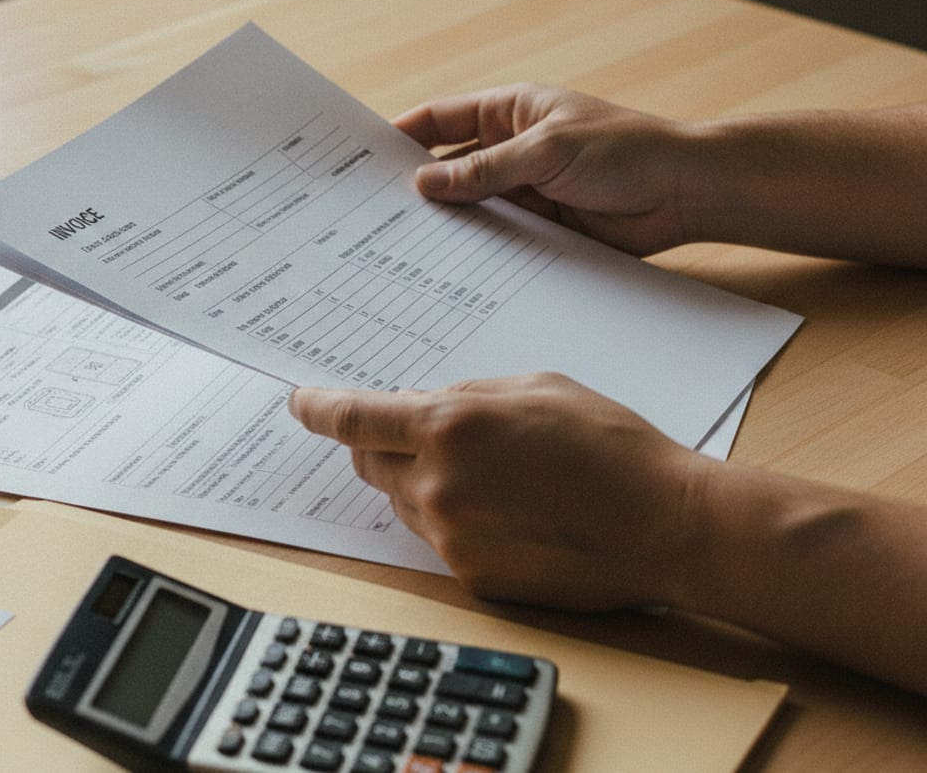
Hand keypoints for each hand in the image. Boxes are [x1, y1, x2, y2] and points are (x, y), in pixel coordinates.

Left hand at [288, 374, 710, 609]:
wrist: (664, 526)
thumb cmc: (610, 447)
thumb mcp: (537, 387)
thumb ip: (468, 396)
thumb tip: (425, 408)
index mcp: (450, 428)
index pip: (354, 419)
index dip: (318, 409)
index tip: (299, 404)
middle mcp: (437, 486)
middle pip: (369, 463)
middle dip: (380, 444)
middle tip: (417, 434)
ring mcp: (451, 537)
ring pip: (403, 502)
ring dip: (421, 482)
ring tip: (492, 475)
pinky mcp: (470, 577)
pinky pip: (435, 539)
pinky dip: (452, 519)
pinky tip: (507, 511)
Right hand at [395, 84, 694, 255]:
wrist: (685, 192)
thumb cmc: (626, 150)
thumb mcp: (546, 151)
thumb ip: (484, 170)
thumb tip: (426, 183)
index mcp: (510, 111)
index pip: (441, 119)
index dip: (402, 136)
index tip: (363, 158)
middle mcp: (512, 149)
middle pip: (450, 167)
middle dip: (418, 187)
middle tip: (373, 213)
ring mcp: (526, 189)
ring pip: (472, 206)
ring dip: (449, 223)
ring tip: (403, 245)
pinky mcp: (542, 225)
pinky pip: (500, 237)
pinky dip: (479, 249)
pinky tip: (452, 266)